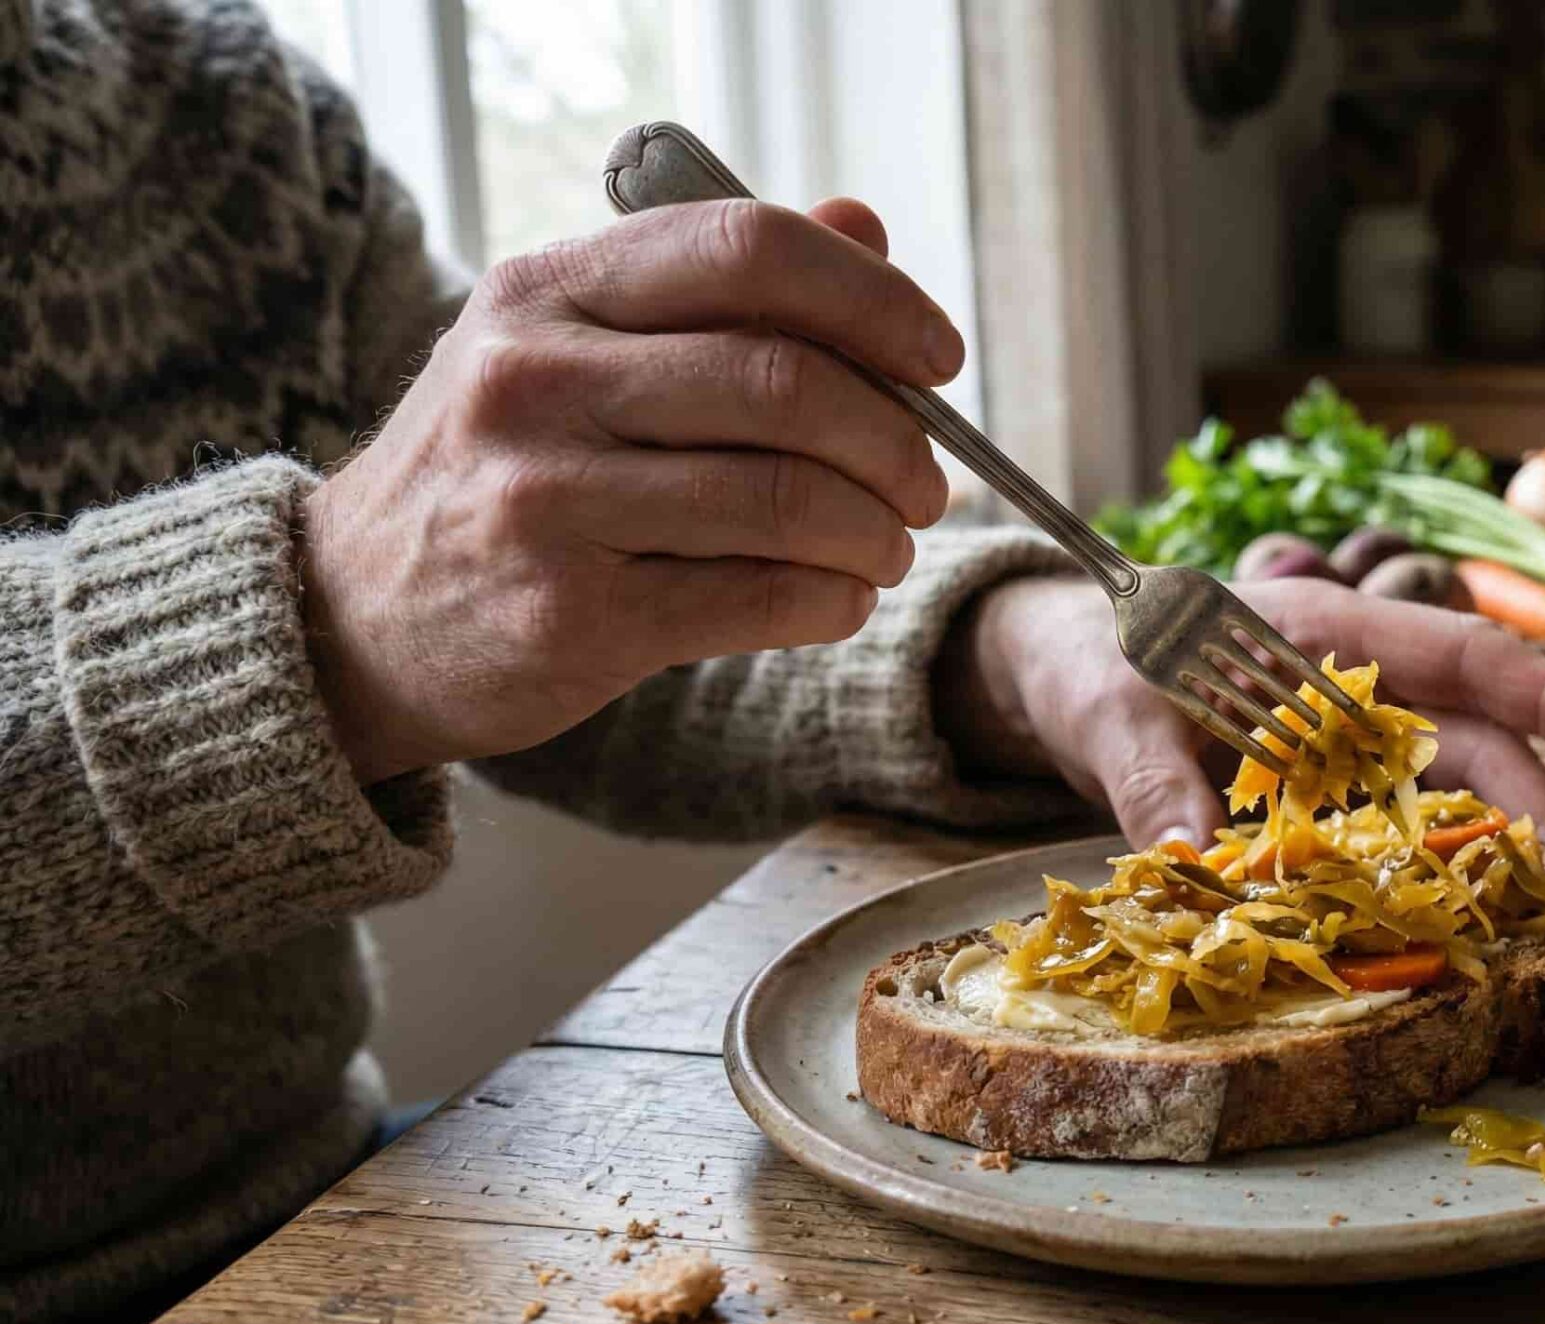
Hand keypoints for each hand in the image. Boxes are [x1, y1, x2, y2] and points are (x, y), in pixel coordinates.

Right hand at [303, 198, 956, 784]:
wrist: (350, 617)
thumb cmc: (499, 468)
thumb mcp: (572, 347)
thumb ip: (716, 287)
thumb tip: (864, 228)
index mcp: (548, 288)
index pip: (748, 249)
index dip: (873, 300)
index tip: (938, 356)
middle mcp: (536, 379)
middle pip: (785, 382)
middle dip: (893, 439)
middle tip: (926, 481)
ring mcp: (547, 499)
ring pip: (784, 497)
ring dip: (872, 530)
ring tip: (886, 545)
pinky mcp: (572, 615)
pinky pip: (757, 597)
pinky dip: (832, 599)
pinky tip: (840, 597)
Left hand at [941, 577, 1544, 854]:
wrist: (1064, 667)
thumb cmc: (1092, 662)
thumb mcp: (1109, 713)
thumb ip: (1147, 781)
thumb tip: (1183, 863)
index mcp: (1325, 633)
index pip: (1462, 657)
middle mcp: (1353, 686)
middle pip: (1474, 741)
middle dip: (1541, 812)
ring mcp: (1342, 741)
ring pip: (1446, 794)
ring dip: (1496, 854)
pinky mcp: (1321, 791)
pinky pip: (1390, 834)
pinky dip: (1426, 877)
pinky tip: (1459, 930)